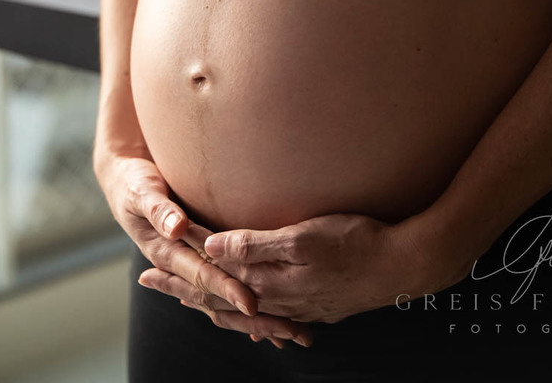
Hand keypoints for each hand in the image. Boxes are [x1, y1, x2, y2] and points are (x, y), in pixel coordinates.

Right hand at [93, 149, 312, 346]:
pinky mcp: (198, 261)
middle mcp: (179, 265)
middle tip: (288, 330)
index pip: (201, 274)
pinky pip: (224, 290)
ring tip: (291, 333)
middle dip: (252, 317)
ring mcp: (189, 266)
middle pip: (217, 298)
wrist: (125, 184)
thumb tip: (178, 228)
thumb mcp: (142, 192)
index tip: (251, 302)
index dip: (226, 287)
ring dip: (256, 320)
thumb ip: (159, 209)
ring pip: (224, 301)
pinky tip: (272, 321)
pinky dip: (246, 308)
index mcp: (165, 252)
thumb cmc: (134, 184)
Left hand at [155, 212, 471, 324]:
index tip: (147, 264)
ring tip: (186, 295)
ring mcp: (298, 305)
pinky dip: (245, 312)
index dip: (179, 268)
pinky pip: (269, 314)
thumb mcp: (302, 238)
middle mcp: (277, 299)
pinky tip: (245, 308)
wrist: (405, 265)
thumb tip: (211, 247)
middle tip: (149, 281)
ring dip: (210, 300)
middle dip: (182, 288)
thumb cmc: (356, 243)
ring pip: (241, 309)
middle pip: (218, 298)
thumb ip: (255, 245)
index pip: (211, 277)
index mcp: (268, 282)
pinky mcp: (315, 305)